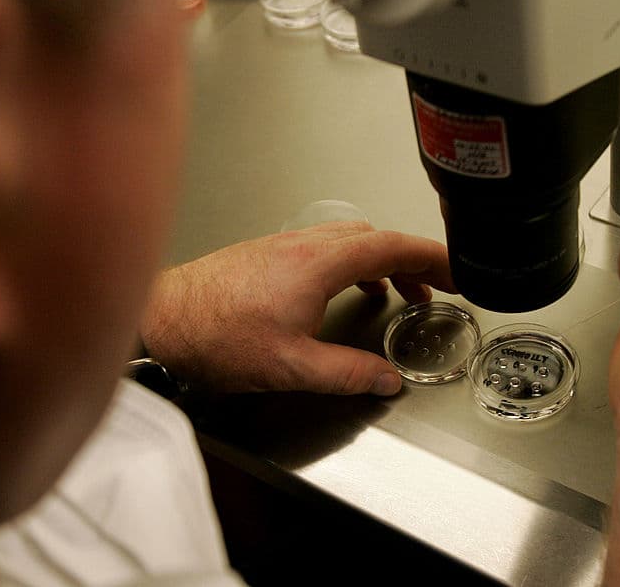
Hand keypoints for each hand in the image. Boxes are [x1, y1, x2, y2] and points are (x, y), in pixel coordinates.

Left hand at [139, 221, 455, 395]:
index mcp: (318, 264)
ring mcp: (285, 246)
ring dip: (384, 263)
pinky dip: (355, 266)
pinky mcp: (269, 254)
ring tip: (402, 294)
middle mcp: (304, 246)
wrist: (163, 319)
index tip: (456, 271)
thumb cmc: (216, 336)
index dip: (432, 257)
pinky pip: (328, 249)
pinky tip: (350, 291)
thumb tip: (385, 381)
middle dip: (414, 261)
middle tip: (438, 286)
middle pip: (376, 239)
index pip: (391, 246)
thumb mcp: (290, 367)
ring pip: (351, 242)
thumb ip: (346, 373)